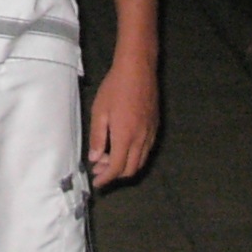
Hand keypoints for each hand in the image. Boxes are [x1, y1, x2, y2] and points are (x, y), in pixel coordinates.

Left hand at [87, 59, 157, 187]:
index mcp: (125, 136)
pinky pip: (146, 150)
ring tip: (109, 158)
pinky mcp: (155, 126)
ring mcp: (151, 133)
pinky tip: (123, 147)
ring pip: (140, 161)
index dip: (106, 179)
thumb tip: (95, 158)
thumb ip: (97, 137)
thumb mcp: (99, 111)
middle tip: (99, 169)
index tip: (97, 183)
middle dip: (114, 175)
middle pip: (130, 169)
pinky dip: (134, 156)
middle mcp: (141, 139)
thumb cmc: (115, 87)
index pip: (116, 168)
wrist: (138, 69)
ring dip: (125, 166)